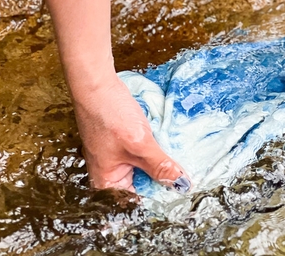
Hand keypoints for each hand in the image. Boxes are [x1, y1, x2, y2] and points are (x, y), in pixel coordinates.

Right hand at [72, 73, 190, 192]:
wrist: (96, 84)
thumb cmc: (110, 116)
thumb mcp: (140, 144)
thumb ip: (160, 166)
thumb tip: (181, 185)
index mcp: (107, 182)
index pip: (139, 199)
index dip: (161, 196)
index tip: (184, 189)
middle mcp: (109, 172)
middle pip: (143, 184)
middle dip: (163, 178)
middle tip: (187, 173)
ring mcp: (115, 155)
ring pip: (145, 166)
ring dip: (161, 162)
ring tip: (182, 160)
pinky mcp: (122, 141)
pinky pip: (142, 152)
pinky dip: (156, 149)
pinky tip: (170, 145)